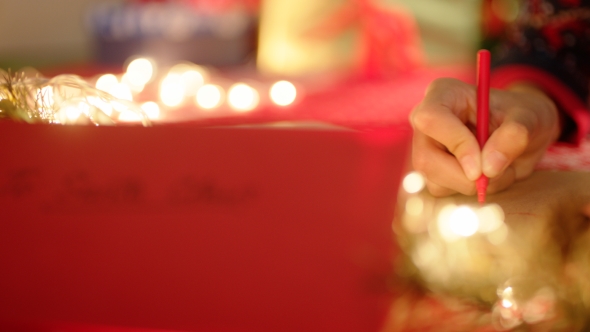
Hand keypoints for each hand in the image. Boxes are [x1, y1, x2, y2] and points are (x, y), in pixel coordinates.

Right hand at [410, 77, 559, 196]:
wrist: (522, 131)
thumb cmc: (523, 115)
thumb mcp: (532, 117)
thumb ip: (515, 134)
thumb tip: (489, 166)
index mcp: (444, 93)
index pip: (431, 118)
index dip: (456, 144)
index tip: (482, 166)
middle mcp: (426, 120)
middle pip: (426, 158)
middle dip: (464, 175)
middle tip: (494, 174)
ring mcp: (425, 147)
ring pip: (434, 180)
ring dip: (471, 184)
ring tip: (498, 167)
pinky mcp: (430, 170)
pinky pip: (442, 190)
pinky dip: (470, 190)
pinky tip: (485, 174)